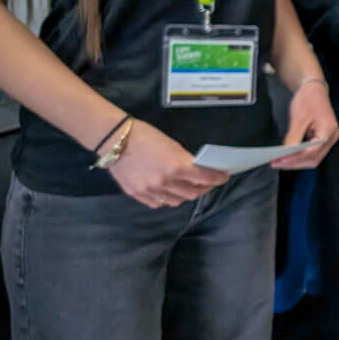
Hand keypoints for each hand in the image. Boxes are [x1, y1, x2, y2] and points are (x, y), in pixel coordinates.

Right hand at [108, 119, 228, 208]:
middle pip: (193, 193)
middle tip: (208, 182)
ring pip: (177, 201)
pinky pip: (159, 203)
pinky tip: (169, 191)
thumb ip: (185, 161)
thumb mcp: (172, 145)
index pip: (205, 177)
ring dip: (186, 195)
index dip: (217, 178)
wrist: (115, 140)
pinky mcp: (137, 195)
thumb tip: (198, 170)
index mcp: (176, 166)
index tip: (224, 177)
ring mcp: (150, 191)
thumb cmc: (146, 136)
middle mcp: (164, 182)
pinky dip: (167, 199)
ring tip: (189, 187)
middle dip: (204, 188)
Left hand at [272, 79, 338, 168]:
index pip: (313, 151)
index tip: (281, 161)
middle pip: (314, 158)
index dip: (296, 158)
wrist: (313, 88)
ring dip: (297, 162)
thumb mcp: (298, 118)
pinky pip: (312, 152)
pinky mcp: (322, 139)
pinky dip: (299, 156)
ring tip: (280, 161)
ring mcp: (328, 139)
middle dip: (295, 163)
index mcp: (329, 130)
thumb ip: (293, 138)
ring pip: (313, 158)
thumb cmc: (308, 99)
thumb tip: (285, 154)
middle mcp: (332, 137)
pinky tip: (288, 156)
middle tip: (277, 163)